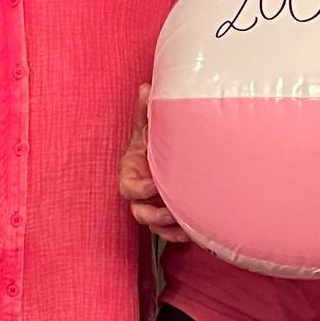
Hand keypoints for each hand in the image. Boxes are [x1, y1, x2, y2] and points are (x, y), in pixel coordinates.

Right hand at [118, 84, 189, 245]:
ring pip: (155, 226)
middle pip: (139, 213)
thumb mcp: (148, 125)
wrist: (163, 153)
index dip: (138, 189)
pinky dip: (178, 233)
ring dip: (168, 227)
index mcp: (131, 173)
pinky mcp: (166, 216)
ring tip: (183, 223)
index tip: (152, 185)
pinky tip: (191, 231)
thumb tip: (146, 88)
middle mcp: (139, 193)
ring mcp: (152, 206)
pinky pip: (169, 232)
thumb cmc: (152, 139)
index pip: (128, 188)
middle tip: (171, 211)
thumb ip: (146, 111)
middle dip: (154, 215)